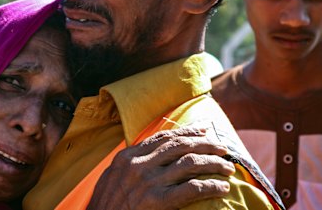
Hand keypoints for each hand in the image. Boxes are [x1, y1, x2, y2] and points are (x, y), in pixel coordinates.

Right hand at [87, 127, 234, 209]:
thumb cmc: (105, 206)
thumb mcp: (111, 177)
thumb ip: (130, 164)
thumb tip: (149, 154)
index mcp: (127, 157)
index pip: (163, 137)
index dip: (186, 132)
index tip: (203, 130)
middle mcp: (139, 165)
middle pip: (180, 146)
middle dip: (205, 144)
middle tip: (222, 147)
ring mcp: (148, 182)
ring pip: (190, 163)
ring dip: (213, 163)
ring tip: (227, 167)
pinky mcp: (157, 202)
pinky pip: (192, 189)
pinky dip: (210, 186)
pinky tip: (222, 187)